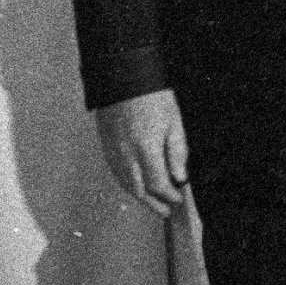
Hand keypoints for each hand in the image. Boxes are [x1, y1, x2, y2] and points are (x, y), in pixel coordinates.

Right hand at [95, 89, 188, 216]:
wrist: (122, 74)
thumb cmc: (150, 94)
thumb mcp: (174, 121)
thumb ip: (177, 151)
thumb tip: (180, 176)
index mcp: (146, 149)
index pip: (158, 184)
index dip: (169, 195)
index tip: (178, 198)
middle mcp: (127, 154)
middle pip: (139, 190)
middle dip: (153, 204)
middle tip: (165, 211)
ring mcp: (113, 150)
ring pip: (125, 183)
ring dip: (139, 196)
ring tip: (151, 202)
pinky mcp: (105, 144)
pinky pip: (115, 172)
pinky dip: (126, 183)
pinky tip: (134, 184)